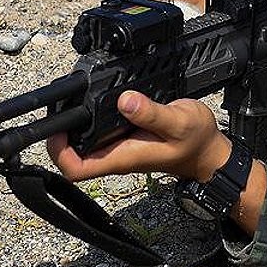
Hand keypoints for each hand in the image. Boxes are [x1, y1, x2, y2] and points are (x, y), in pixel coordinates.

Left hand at [47, 91, 230, 182]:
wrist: (209, 151)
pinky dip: (91, 119)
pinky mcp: (126, 140)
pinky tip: (95, 101)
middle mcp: (116, 156)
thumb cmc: (196, 141)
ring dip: (74, 125)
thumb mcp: (178, 122)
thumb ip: (151, 113)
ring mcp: (119, 149)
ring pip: (84, 144)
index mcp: (122, 157)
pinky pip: (98, 134)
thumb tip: (125, 100)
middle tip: (60, 104)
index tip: (57, 127)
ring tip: (73, 98)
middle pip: (72, 156)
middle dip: (59, 133)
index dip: (58, 150)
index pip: (76, 168)